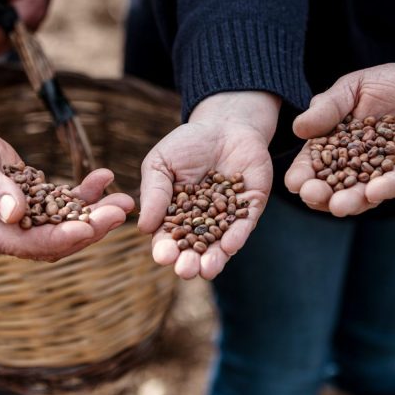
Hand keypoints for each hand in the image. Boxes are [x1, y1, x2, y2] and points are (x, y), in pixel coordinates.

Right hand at [0, 115, 134, 260]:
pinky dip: (85, 194)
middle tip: (121, 211)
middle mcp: (2, 231)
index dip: (60, 238)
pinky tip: (104, 178)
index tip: (90, 228)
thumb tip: (17, 215)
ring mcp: (18, 219)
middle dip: (90, 228)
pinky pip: (62, 202)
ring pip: (63, 224)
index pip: (26, 243)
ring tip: (125, 200)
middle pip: (53, 240)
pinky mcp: (31, 202)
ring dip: (95, 214)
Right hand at [138, 92, 278, 279]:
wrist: (225, 124)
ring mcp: (227, 217)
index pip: (169, 238)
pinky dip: (237, 236)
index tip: (163, 255)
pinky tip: (229, 246)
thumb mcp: (161, 163)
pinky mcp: (250, 208)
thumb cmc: (188, 144)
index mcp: (176, 215)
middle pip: (195, 249)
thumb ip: (154, 193)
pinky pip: (244, 226)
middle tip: (185, 270)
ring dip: (214, 259)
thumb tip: (144, 227)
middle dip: (189, 262)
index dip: (166, 248)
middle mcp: (202, 222)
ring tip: (206, 270)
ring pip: (220, 245)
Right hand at [285, 63, 394, 215]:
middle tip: (312, 196)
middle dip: (322, 195)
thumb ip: (328, 106)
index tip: (295, 182)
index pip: (315, 164)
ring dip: (352, 201)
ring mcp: (384, 171)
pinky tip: (374, 192)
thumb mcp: (353, 87)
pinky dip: (387, 187)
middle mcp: (357, 164)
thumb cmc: (391, 84)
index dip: (303, 174)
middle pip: (335, 186)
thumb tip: (298, 128)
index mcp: (336, 144)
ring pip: (365, 193)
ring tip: (339, 206)